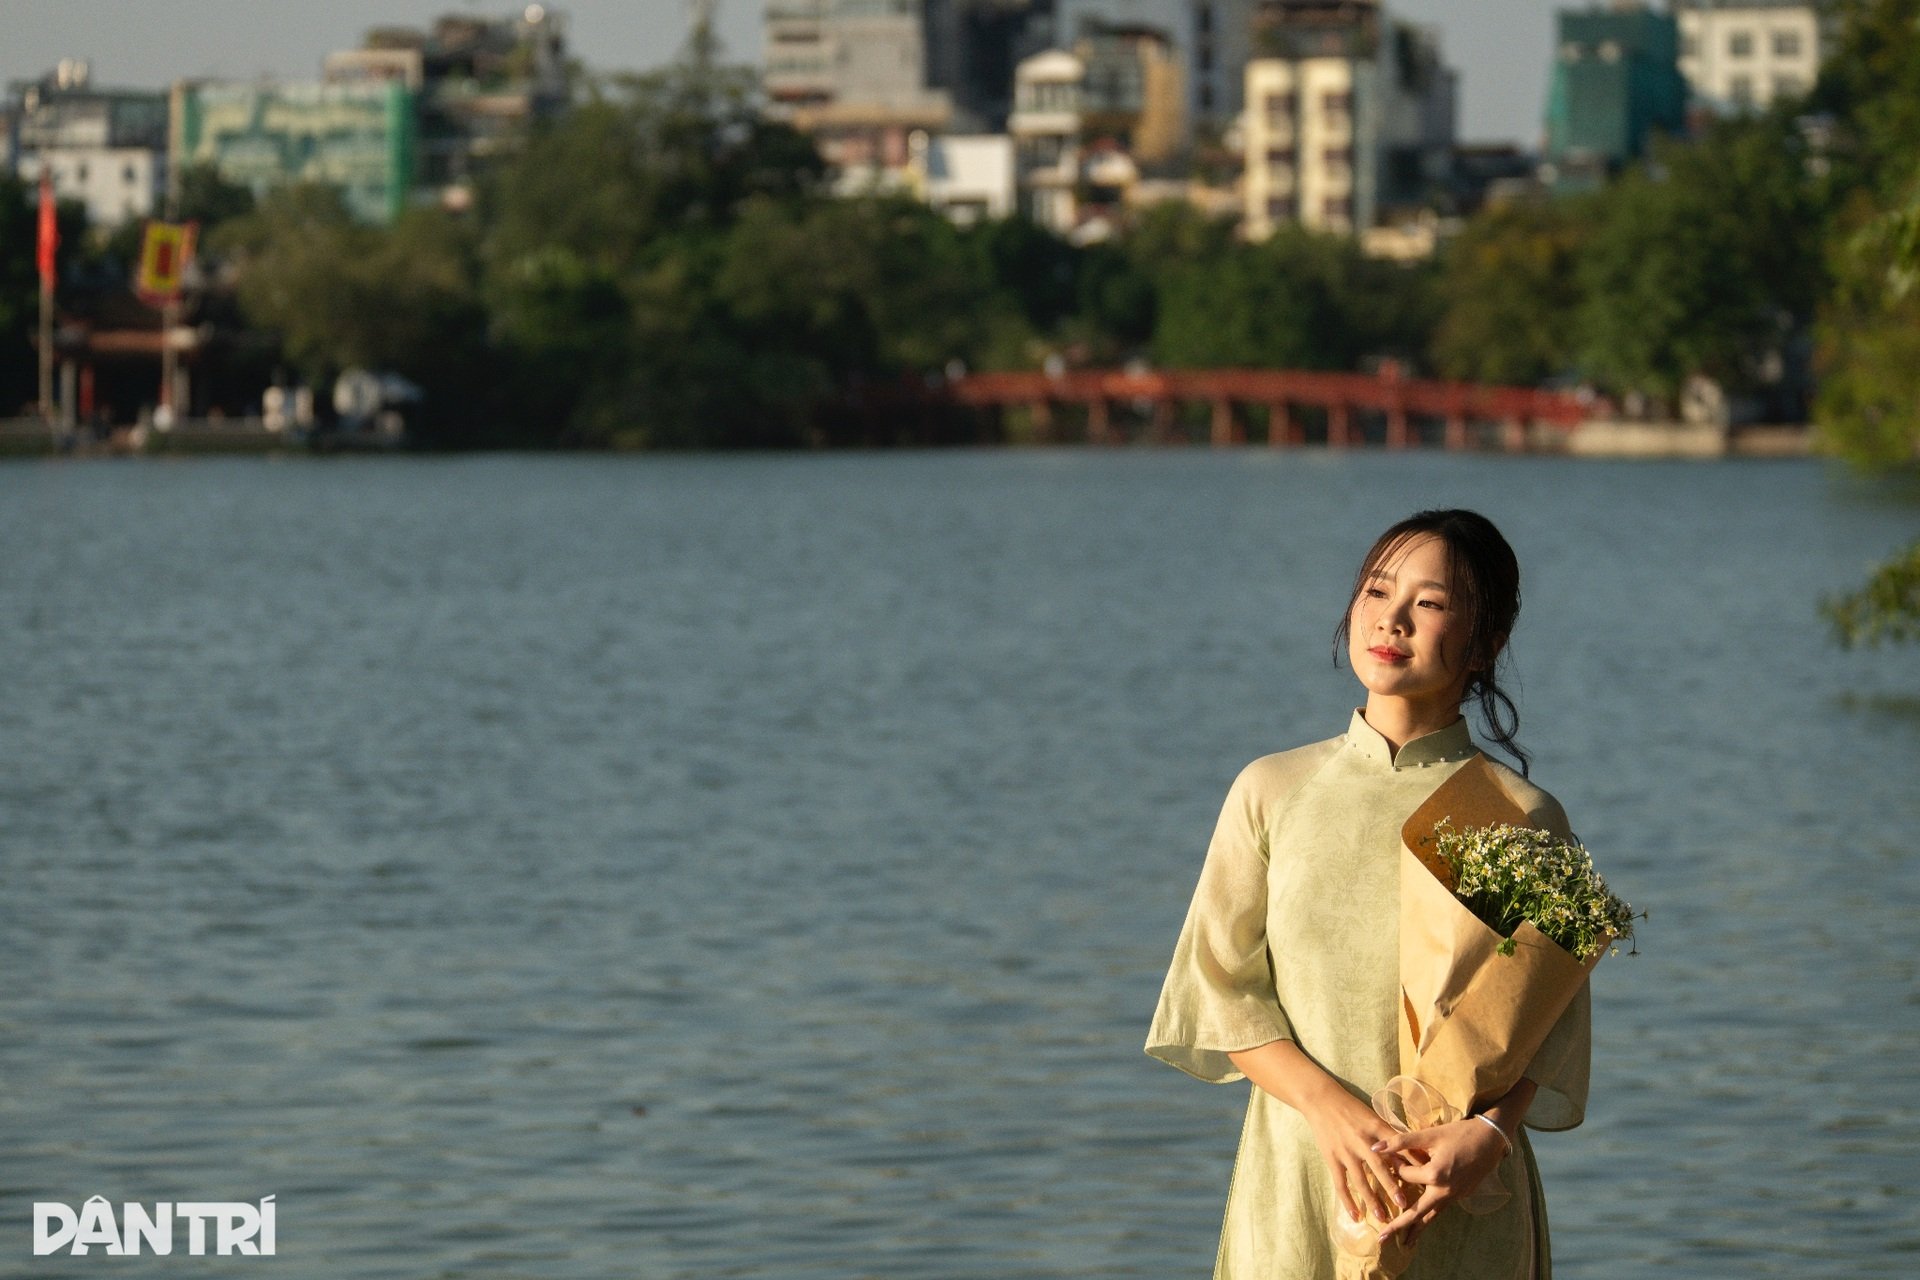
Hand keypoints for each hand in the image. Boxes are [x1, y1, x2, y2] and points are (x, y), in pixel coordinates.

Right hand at [1301, 1084, 1410, 1228]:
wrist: (1321, 1100)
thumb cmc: (1351, 1108)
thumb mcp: (1373, 1117)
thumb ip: (1390, 1135)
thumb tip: (1413, 1152)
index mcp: (1376, 1128)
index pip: (1397, 1148)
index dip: (1410, 1163)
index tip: (1424, 1178)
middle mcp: (1361, 1141)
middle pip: (1379, 1167)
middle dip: (1392, 1186)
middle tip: (1405, 1204)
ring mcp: (1345, 1152)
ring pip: (1360, 1180)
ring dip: (1372, 1199)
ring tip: (1382, 1217)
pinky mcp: (1332, 1159)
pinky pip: (1340, 1184)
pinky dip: (1348, 1201)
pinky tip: (1356, 1216)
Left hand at [1371, 1116, 1509, 1239]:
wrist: (1490, 1139)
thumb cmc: (1458, 1134)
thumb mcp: (1429, 1135)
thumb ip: (1401, 1142)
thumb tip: (1375, 1147)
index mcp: (1436, 1175)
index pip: (1406, 1175)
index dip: (1396, 1165)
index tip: (1392, 1156)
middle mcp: (1445, 1191)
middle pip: (1417, 1213)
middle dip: (1398, 1226)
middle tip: (1381, 1239)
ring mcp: (1455, 1196)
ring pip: (1431, 1216)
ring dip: (1416, 1229)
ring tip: (1404, 1243)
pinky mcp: (1461, 1196)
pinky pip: (1441, 1209)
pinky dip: (1429, 1218)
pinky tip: (1423, 1222)